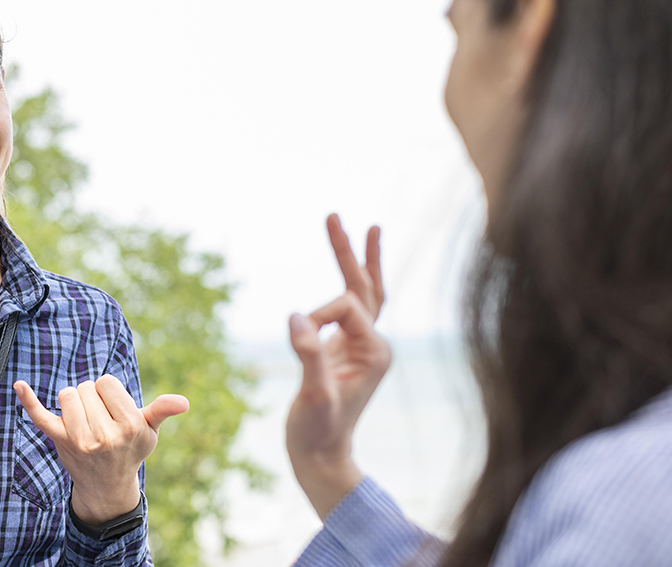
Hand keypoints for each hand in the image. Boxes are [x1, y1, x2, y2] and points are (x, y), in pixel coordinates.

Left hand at [14, 375, 188, 523]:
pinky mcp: (58, 441)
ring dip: (75, 401)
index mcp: (128, 426)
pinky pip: (40, 415)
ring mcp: (78, 440)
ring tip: (85, 419)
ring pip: (67, 395)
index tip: (114, 409)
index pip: (107, 383)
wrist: (106, 485)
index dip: (110, 392)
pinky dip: (29, 399)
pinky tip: (19, 385)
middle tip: (101, 419)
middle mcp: (103, 435)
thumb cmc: (130, 449)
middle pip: (86, 386)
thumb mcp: (149, 431)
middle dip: (93, 396)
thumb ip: (162, 411)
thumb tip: (183, 402)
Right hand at [286, 214, 390, 519]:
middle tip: (333, 215)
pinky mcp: (346, 349)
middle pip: (365, 287)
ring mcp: (363, 346)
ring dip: (353, 260)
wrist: (321, 456)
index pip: (346, 307)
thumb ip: (309, 354)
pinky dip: (349, 284)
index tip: (298, 340)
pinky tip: (347, 268)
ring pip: (362, 293)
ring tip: (349, 225)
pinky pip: (352, 308)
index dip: (317, 317)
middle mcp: (375, 344)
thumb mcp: (313, 395)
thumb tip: (296, 317)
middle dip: (349, 252)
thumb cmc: (319, 430)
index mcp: (375, 351)